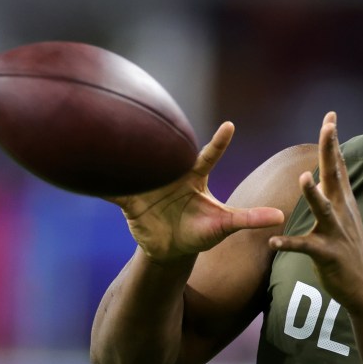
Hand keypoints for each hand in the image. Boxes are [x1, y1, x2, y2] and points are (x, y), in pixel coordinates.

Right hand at [106, 122, 283, 262]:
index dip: (220, 143)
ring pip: (138, 166)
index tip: (231, 125)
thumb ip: (249, 219)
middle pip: (168, 153)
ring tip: (114, 133)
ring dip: (127, 155)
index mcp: (195, 179)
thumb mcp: (224, 226)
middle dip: (165, 137)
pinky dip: (100, 185)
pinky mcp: (130, 201)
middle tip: (166, 114)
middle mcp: (171, 176)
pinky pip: (113, 191)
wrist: (170, 249)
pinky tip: (81, 174)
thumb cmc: (200, 234)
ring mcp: (149, 186)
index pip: (209, 157)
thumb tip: (281, 217)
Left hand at [268, 112, 362, 313]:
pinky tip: (274, 243)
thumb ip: (335, 194)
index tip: (330, 116)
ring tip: (303, 178)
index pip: (338, 165)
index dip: (333, 140)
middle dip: (330, 151)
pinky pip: (305, 248)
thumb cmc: (350, 251)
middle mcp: (342, 212)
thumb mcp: (345, 218)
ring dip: (313, 194)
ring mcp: (336, 233)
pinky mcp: (327, 255)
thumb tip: (327, 173)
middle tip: (327, 127)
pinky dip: (289, 245)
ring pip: (323, 210)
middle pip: (334, 176)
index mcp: (343, 202)